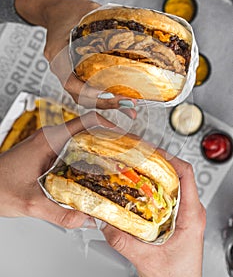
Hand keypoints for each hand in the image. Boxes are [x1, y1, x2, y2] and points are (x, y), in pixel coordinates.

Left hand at [0, 112, 116, 227]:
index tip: (124, 134)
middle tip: (125, 152)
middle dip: (108, 139)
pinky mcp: (47, 152)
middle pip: (87, 129)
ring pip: (81, 139)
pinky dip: (86, 156)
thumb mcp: (30, 203)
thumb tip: (85, 218)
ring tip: (115, 161)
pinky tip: (93, 171)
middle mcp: (51, 138)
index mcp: (49, 140)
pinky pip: (73, 148)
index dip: (108, 125)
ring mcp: (49, 144)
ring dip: (98, 148)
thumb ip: (58, 213)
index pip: (85, 122)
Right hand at [15, 0, 136, 118]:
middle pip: (80, 95)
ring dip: (106, 103)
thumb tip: (134, 29)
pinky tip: (121, 97)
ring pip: (84, 97)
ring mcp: (67, 73)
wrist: (56, 9)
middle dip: (105, 102)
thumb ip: (105, 20)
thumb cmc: (68, 8)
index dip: (90, 92)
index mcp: (57, 54)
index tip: (111, 95)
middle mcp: (61, 68)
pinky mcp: (76, 74)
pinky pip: (88, 91)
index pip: (70, 82)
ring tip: (129, 104)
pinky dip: (104, 96)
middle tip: (129, 103)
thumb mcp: (86, 10)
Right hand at [102, 151, 205, 276]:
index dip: (169, 159)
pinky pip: (167, 194)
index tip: (153, 153)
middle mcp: (191, 210)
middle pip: (178, 174)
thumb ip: (124, 243)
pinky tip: (139, 189)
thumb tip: (107, 224)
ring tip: (138, 168)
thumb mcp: (148, 261)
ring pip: (172, 183)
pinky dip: (153, 187)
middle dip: (157, 163)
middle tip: (139, 157)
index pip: (186, 174)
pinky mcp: (178, 217)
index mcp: (192, 215)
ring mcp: (185, 213)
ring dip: (154, 174)